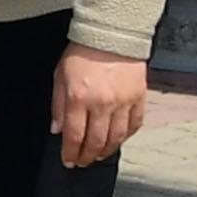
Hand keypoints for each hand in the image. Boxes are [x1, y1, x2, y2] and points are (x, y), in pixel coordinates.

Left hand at [51, 44, 148, 166]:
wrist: (112, 34)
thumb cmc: (82, 53)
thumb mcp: (60, 77)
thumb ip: (58, 106)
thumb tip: (57, 130)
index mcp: (79, 98)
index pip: (74, 136)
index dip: (71, 153)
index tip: (68, 161)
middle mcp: (102, 103)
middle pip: (96, 142)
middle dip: (87, 156)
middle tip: (82, 162)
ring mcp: (123, 102)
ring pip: (116, 138)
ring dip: (106, 151)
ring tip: (98, 155)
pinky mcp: (139, 98)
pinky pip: (134, 125)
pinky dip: (125, 136)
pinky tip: (117, 140)